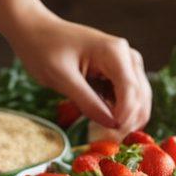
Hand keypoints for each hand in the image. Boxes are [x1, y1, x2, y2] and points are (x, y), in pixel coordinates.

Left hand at [8, 11, 150, 135]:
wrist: (35, 31)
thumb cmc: (43, 49)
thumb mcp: (61, 78)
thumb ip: (87, 101)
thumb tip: (112, 125)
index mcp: (115, 52)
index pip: (131, 90)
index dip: (125, 116)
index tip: (112, 136)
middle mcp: (127, 57)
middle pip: (140, 96)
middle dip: (129, 121)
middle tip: (111, 143)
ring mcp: (126, 65)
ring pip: (139, 100)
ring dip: (128, 120)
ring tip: (108, 137)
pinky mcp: (119, 74)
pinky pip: (128, 98)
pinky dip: (121, 113)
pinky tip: (107, 125)